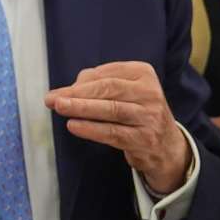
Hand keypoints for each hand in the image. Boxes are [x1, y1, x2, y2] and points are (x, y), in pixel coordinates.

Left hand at [45, 61, 189, 192]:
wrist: (166, 146)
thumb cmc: (137, 112)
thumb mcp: (125, 91)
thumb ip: (100, 84)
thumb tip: (70, 88)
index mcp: (143, 73)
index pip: (107, 74)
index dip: (80, 82)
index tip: (59, 91)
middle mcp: (150, 93)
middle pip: (108, 89)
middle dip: (77, 93)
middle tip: (53, 98)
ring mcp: (149, 116)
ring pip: (111, 109)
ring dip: (81, 108)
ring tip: (60, 107)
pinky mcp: (144, 139)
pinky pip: (113, 132)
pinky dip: (91, 129)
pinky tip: (74, 126)